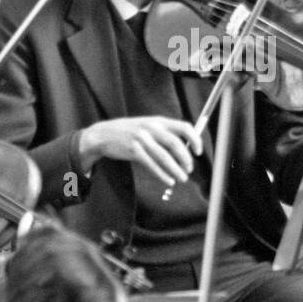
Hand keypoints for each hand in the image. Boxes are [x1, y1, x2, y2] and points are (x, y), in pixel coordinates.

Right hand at [78, 116, 202, 186]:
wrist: (103, 134)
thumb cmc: (129, 132)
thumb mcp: (147, 126)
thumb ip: (164, 133)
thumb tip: (185, 148)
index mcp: (158, 121)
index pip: (184, 127)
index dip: (194, 139)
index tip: (198, 151)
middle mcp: (151, 128)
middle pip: (175, 144)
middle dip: (185, 159)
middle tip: (189, 169)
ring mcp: (142, 139)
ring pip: (165, 157)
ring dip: (176, 170)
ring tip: (182, 178)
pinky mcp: (133, 150)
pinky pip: (152, 165)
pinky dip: (162, 174)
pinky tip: (169, 180)